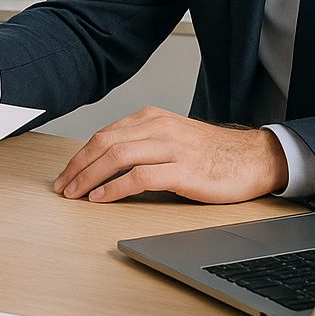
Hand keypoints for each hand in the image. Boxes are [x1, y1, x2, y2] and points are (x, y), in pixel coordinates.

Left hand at [53, 107, 287, 203]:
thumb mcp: (171, 137)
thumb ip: (142, 143)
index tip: (66, 174)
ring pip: (117, 156)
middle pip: (104, 143)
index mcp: (152, 118)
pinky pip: (139, 177)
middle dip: (78, 166)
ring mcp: (171, 147)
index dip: (80, 156)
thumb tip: (105, 164)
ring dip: (90, 177)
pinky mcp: (183, 170)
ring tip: (76, 194)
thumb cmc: (211, 152)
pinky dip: (114, 188)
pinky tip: (101, 197)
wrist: (252, 157)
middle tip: (62, 186)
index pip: (104, 134)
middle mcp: (158, 128)